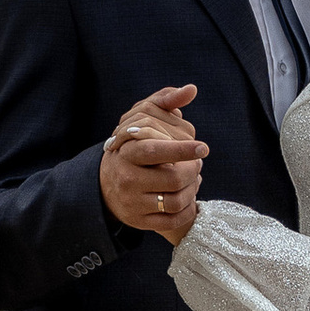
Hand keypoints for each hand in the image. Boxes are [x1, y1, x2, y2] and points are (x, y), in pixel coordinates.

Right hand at [102, 86, 205, 243]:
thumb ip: (165, 101)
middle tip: (197, 162)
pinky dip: (188, 210)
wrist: (105, 184)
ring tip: (193, 178)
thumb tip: (191, 89)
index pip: (154, 150)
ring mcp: (132, 202)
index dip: (181, 149)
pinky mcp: (139, 221)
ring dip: (193, 189)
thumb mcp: (141, 119)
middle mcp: (126, 178)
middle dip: (192, 169)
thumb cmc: (132, 146)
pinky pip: (172, 221)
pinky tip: (189, 197)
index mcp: (126, 152)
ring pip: (175, 201)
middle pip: (172, 178)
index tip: (203, 147)